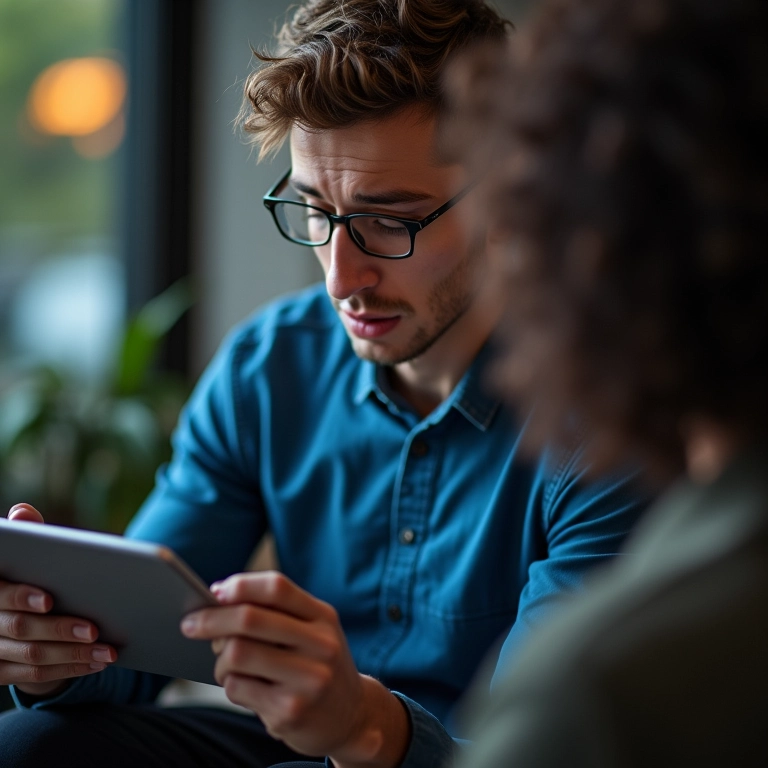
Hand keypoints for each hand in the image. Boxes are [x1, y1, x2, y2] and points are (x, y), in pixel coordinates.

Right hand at [0, 503, 116, 697]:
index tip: (50, 600)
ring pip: (32, 657)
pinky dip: (70, 669)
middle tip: (94, 629)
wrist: (16, 617)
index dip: (21, 598)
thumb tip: (22, 512)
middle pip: (19, 629)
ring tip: (108, 650)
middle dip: (59, 629)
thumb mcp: (29, 555)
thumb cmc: (29, 576)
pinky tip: (97, 662)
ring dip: (73, 654)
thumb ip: (28, 536)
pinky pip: (36, 676)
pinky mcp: (2, 672)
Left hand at [182, 571, 409, 766]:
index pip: (277, 587)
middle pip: (250, 619)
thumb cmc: (317, 665)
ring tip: (224, 665)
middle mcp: (321, 645)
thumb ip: (275, 613)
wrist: (350, 716)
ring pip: (237, 654)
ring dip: (219, 659)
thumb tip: (218, 597)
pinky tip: (246, 687)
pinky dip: (230, 685)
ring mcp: (308, 680)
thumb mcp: (312, 631)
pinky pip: (237, 688)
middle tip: (190, 624)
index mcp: (323, 617)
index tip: (214, 592)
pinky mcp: (290, 711)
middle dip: (211, 620)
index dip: (240, 585)